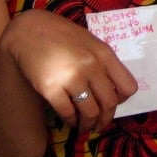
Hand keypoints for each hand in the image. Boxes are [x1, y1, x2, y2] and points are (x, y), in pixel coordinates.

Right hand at [1, 9, 137, 131]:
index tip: (114, 104)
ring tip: (84, 126)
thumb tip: (112, 91)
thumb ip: (102, 63)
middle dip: (105, 119)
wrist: (28, 29)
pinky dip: (71, 121)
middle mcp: (91, 65)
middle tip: (99, 125)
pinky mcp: (51, 88)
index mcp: (104, 54)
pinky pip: (67, 113)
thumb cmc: (61, 35)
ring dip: (89, 124)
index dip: (123, 100)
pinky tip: (69, 120)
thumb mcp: (89, 43)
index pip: (128, 86)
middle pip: (109, 103)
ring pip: (90, 113)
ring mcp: (72, 77)